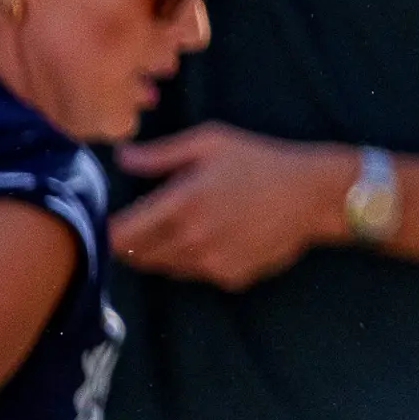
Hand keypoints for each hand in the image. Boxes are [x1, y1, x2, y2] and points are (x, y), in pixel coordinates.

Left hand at [110, 124, 346, 289]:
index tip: (107, 221)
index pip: (120, 233)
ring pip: (165, 268)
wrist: (312, 196)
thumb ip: (160, 154)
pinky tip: (213, 237)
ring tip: (178, 228)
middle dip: (131, 243)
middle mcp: (192, 239)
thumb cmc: (261, 161)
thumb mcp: (210, 142)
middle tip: (139, 224)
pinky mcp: (230, 277)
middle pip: (137, 256)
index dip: (106, 230)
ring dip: (161, 253)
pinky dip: (194, 261)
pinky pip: (196, 274)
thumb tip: (121, 158)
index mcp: (180, 203)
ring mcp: (211, 263)